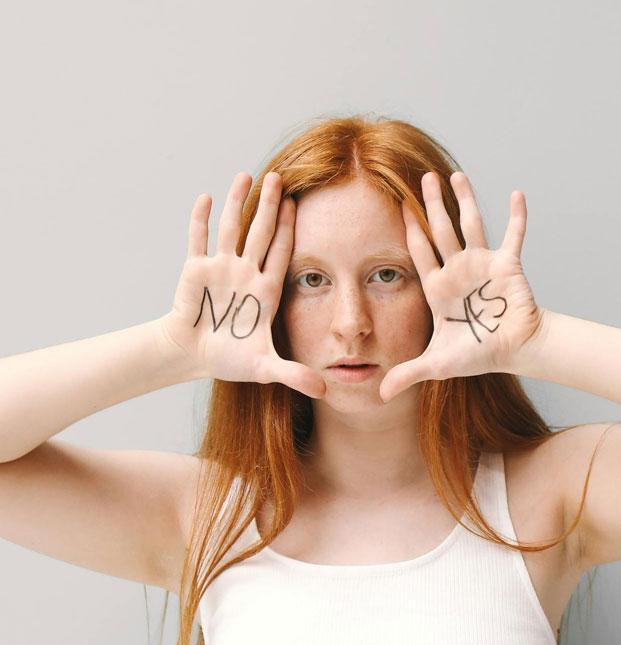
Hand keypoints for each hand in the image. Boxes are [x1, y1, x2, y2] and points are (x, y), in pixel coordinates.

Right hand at [157, 171, 327, 398]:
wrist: (195, 356)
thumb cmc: (232, 358)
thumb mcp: (266, 367)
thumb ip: (293, 375)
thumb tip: (324, 391)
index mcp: (267, 289)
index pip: (282, 252)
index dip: (291, 229)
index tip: (300, 204)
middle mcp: (247, 271)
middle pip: (261, 232)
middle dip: (270, 206)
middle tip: (280, 176)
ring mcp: (222, 268)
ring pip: (232, 228)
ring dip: (238, 203)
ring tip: (247, 175)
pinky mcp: (195, 271)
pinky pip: (199, 240)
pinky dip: (201, 220)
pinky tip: (206, 197)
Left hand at [379, 171, 544, 402]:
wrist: (515, 351)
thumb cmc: (478, 354)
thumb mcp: (438, 364)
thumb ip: (409, 373)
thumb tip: (379, 396)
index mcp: (438, 287)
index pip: (419, 252)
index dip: (408, 229)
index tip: (396, 205)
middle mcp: (458, 269)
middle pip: (441, 229)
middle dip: (431, 204)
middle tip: (422, 177)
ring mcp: (483, 264)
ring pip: (471, 224)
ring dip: (465, 199)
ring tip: (455, 174)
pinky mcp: (508, 265)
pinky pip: (513, 236)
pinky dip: (517, 216)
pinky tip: (517, 193)